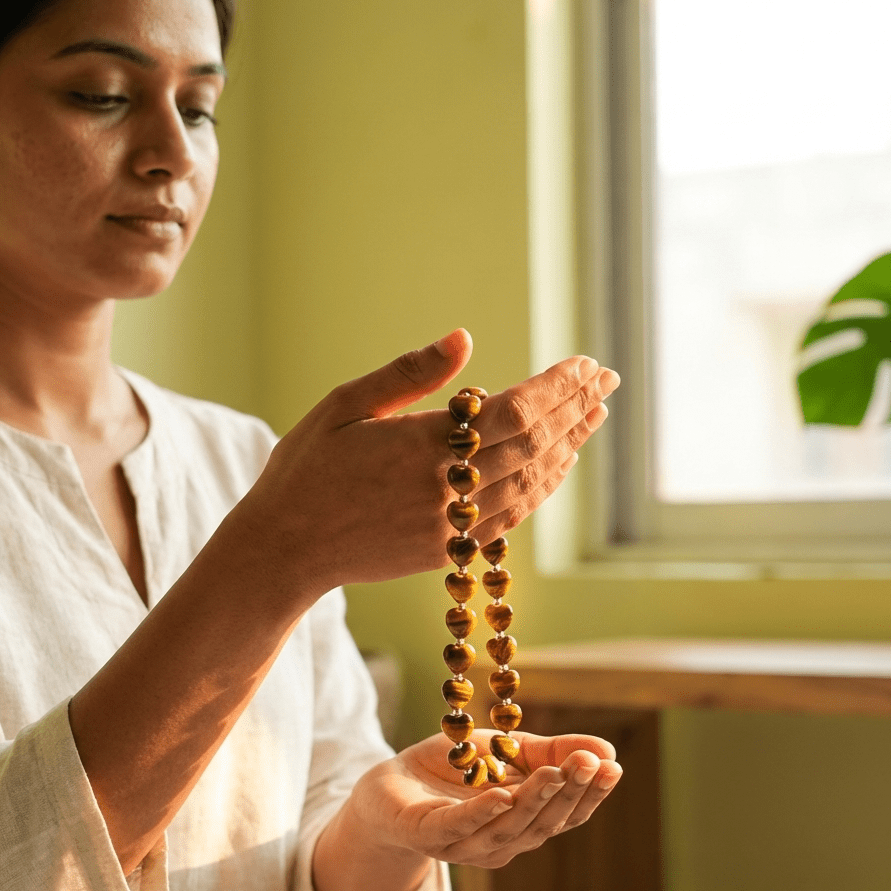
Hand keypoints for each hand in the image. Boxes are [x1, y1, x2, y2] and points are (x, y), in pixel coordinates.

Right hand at [244, 328, 619, 600]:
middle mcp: (445, 489)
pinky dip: (541, 488)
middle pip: (534, 444)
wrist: (284, 549)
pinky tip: (557, 466)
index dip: (556, 387)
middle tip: (606, 381)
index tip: (584, 364)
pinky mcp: (447, 553)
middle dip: (575, 409)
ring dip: (568, 446)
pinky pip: (511, 519)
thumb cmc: (306, 470)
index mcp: (421, 446)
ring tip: (594, 416)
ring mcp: (451, 527)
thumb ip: (408, 374)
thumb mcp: (345, 407)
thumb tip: (465, 337)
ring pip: (531, 483)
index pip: (514, 410)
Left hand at [348, 729, 622, 868]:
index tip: (613, 766)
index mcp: (523, 824)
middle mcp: (501, 842)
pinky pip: (458, 827)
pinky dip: (482, 813)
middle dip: (570, 793)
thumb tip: (606, 750)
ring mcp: (465, 845)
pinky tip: (502, 794)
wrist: (389, 787)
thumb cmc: (453, 772)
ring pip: (508, 829)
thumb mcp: (508, 752)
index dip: (590, 794)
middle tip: (591, 763)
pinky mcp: (428, 835)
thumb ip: (552, 751)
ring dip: (535, 800)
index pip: (565, 814)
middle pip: (543, 823)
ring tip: (556, 771)